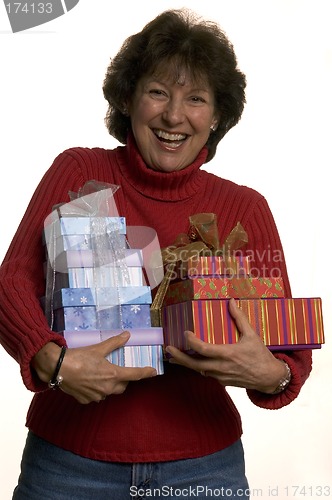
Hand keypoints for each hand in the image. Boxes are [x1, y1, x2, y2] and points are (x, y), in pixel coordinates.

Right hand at [32, 331, 157, 403]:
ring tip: (100, 375)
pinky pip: (96, 396)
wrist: (58, 369)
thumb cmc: (79, 357)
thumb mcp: (98, 348)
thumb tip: (127, 335)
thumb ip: (114, 342)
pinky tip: (89, 381)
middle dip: (124, 379)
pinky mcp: (86, 400)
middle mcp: (108, 388)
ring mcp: (97, 396)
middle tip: (119, 371)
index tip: (154, 372)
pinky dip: (96, 390)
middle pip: (123, 386)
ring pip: (109, 392)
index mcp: (113, 375)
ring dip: (109, 385)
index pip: (135, 375)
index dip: (146, 373)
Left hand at [165, 298, 287, 392]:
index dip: (192, 342)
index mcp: (228, 354)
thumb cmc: (261, 356)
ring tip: (173, 356)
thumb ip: (240, 318)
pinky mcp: (223, 382)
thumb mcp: (252, 335)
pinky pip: (207, 373)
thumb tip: (231, 301)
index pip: (204, 349)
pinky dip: (198, 367)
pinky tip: (192, 361)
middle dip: (179, 357)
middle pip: (194, 364)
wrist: (269, 378)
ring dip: (186, 363)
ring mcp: (221, 376)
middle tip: (168, 349)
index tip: (185, 333)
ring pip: (199, 370)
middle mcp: (222, 367)